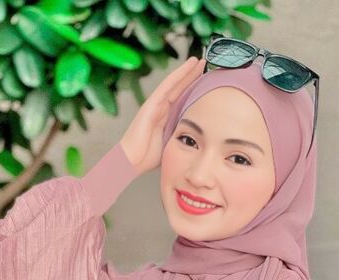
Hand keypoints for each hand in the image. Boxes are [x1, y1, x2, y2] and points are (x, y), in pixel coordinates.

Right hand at [120, 56, 205, 175]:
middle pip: (179, 87)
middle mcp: (161, 107)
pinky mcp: (151, 105)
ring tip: (198, 60)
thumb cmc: (148, 156)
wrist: (131, 160)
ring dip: (186, 71)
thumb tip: (199, 138)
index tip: (206, 78)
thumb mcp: (171, 143)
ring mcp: (155, 105)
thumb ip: (181, 136)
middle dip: (191, 75)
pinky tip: (187, 67)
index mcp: (166, 116)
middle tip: (205, 63)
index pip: (182, 97)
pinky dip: (177, 76)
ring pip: (174, 83)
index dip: (193, 86)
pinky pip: (166, 87)